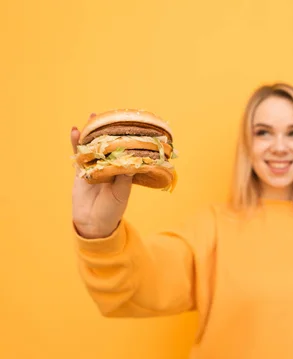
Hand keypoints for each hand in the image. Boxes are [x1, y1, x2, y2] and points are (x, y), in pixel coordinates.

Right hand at [71, 114, 133, 238]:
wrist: (93, 224)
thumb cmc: (112, 211)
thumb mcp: (121, 194)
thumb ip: (124, 178)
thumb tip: (131, 162)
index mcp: (124, 171)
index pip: (126, 151)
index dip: (127, 138)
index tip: (129, 125)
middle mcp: (110, 167)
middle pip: (109, 145)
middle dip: (109, 130)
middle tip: (109, 115)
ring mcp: (95, 168)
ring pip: (94, 147)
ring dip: (92, 133)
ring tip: (92, 117)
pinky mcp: (81, 172)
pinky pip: (79, 155)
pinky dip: (77, 144)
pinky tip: (75, 132)